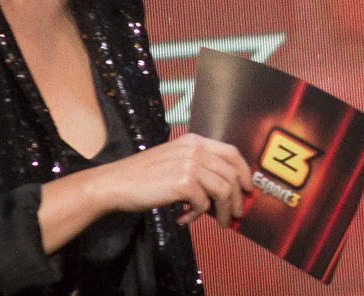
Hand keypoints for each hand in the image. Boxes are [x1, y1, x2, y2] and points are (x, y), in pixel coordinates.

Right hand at [83, 132, 254, 226]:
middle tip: (235, 215)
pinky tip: (182, 218)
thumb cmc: (142, 176)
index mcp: (194, 141)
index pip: (231, 152)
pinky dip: (196, 215)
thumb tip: (223, 192)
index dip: (244, 171)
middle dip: (237, 198)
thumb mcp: (173, 161)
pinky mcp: (183, 183)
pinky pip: (203, 204)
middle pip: (231, 174)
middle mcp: (195, 149)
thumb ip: (198, 168)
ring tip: (218, 223)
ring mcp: (189, 165)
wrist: (116, 183)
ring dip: (222, 211)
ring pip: (223, 190)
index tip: (247, 188)